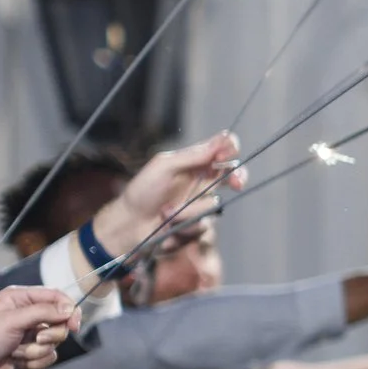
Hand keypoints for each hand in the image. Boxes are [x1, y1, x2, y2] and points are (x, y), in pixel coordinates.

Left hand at [0, 287, 80, 368]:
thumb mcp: (12, 320)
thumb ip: (43, 311)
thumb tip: (69, 309)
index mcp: (20, 299)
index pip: (56, 297)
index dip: (69, 309)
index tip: (74, 324)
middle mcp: (27, 314)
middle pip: (61, 321)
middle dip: (50, 334)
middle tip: (37, 338)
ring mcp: (30, 334)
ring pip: (55, 341)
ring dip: (37, 350)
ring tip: (16, 351)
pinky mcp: (32, 352)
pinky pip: (49, 356)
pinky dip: (35, 361)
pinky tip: (17, 361)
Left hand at [90, 133, 244, 258]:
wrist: (129, 225)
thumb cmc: (141, 191)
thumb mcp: (163, 167)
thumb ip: (192, 155)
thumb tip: (221, 140)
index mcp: (194, 162)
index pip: (222, 148)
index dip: (230, 149)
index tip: (226, 157)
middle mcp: (203, 181)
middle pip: (234, 174)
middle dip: (238, 177)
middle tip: (237, 183)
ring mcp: (202, 204)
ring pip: (214, 205)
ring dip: (189, 212)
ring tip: (166, 213)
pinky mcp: (199, 226)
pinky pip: (205, 228)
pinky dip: (185, 228)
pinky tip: (168, 227)